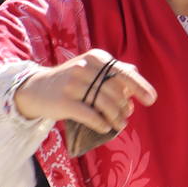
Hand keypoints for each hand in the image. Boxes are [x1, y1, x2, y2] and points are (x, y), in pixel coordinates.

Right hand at [13, 48, 156, 133]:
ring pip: (105, 104)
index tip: (151, 100)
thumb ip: (112, 70)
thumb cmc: (70, 80)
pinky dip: (101, 124)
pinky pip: (90, 115)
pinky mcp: (64, 101)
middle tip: (125, 116)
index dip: (140, 87)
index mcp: (96, 58)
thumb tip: (136, 74)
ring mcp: (73, 83)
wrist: (36, 88)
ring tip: (119, 125)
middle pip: (116, 92)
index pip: (123, 73)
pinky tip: (104, 128)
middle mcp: (85, 67)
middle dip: (124, 107)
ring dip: (116, 118)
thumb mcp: (90, 68)